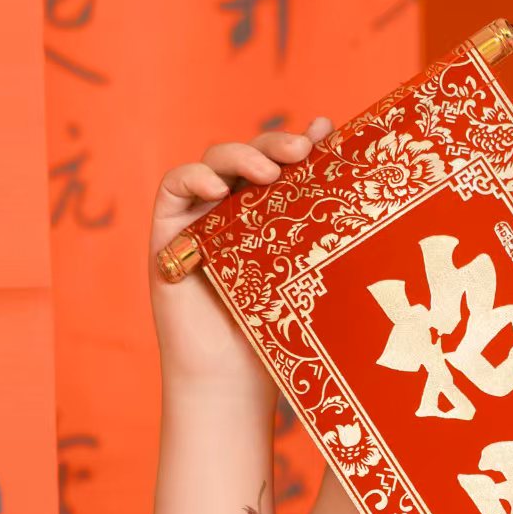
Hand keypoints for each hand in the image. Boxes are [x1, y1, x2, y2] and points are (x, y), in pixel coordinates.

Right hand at [148, 115, 332, 388]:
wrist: (233, 378)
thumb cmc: (279, 331)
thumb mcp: (310, 268)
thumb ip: (321, 218)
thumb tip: (342, 162)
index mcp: (276, 212)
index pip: (286, 162)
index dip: (302, 142)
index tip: (326, 135)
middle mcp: (238, 208)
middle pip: (253, 155)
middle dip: (275, 145)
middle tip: (301, 153)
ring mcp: (202, 215)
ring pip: (217, 162)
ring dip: (241, 157)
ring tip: (268, 175)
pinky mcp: (169, 230)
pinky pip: (174, 185)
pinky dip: (194, 177)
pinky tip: (217, 189)